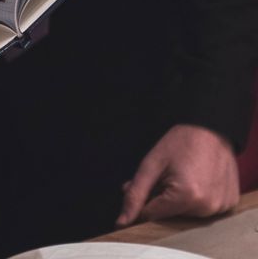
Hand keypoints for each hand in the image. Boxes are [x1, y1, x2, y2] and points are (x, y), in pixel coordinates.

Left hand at [116, 124, 238, 226]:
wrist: (210, 129)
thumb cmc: (180, 143)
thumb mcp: (150, 165)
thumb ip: (135, 195)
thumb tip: (122, 221)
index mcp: (186, 197)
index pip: (151, 215)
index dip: (144, 199)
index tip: (148, 184)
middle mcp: (206, 207)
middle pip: (169, 216)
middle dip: (160, 198)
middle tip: (163, 176)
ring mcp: (221, 207)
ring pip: (185, 215)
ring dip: (178, 200)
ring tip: (182, 176)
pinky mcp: (228, 204)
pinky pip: (203, 210)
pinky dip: (195, 199)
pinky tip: (197, 180)